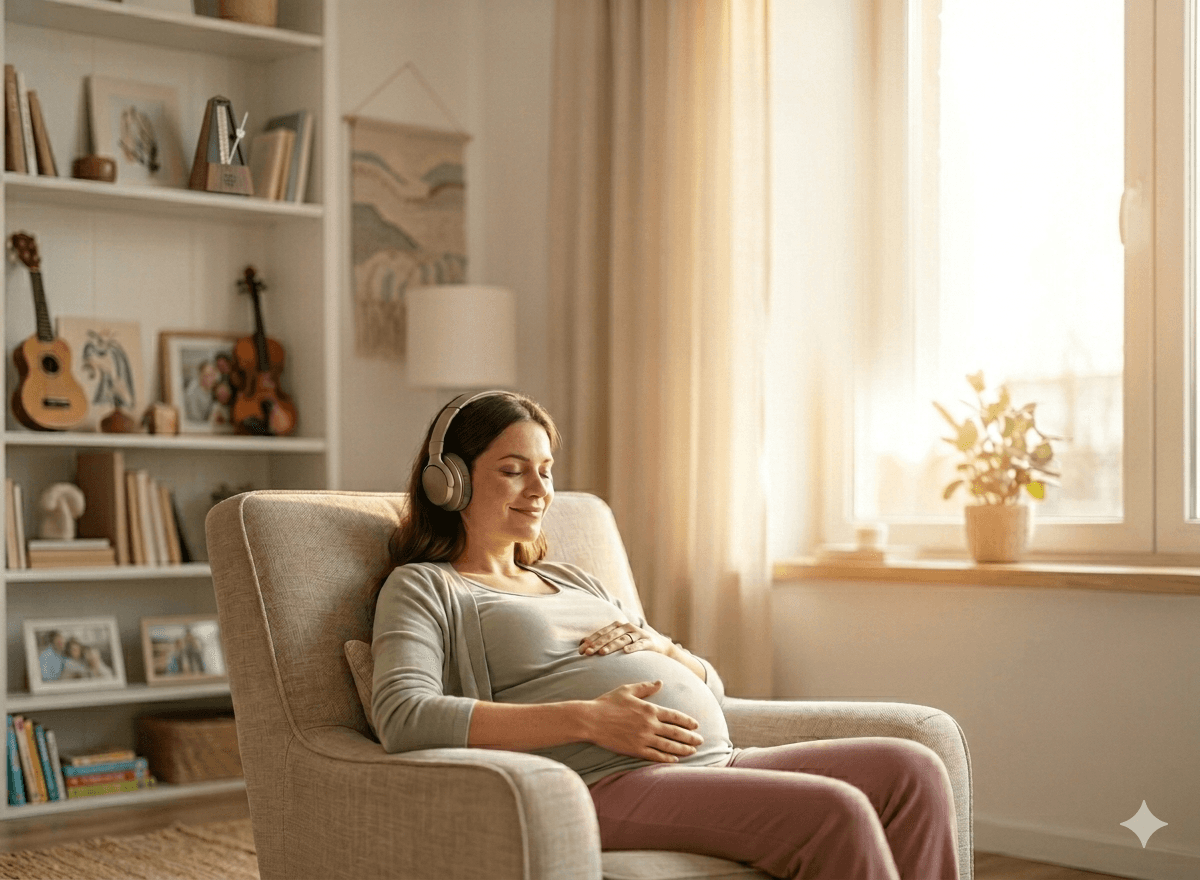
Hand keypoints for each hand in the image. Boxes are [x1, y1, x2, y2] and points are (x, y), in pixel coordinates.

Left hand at [580, 620, 670, 656]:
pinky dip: (633, 647)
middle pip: (609, 636)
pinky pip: (639, 644)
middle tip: (588, 653)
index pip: (601, 633)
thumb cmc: (634, 644)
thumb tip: (581, 644)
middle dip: (597, 644)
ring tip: (602, 653)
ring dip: (612, 646)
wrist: (659, 646)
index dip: (591, 641)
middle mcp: (627, 627)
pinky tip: (626, 652)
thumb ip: (602, 641)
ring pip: (622, 639)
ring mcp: (638, 633)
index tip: (581, 650)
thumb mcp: (618, 641)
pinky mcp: (648, 641)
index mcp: (618, 626)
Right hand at [583, 680, 702, 761]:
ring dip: (683, 749)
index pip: (675, 716)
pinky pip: (655, 756)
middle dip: (690, 737)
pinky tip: (675, 760)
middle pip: (676, 732)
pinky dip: (667, 759)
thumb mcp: (627, 690)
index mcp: (649, 709)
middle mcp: (650, 725)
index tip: (696, 725)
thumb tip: (660, 682)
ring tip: (693, 751)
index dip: (687, 721)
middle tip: (701, 741)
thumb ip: (645, 687)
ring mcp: (643, 738)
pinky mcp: (635, 750)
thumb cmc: (607, 703)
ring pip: (669, 746)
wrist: (591, 720)